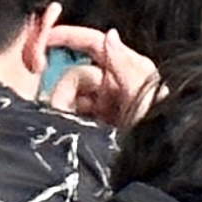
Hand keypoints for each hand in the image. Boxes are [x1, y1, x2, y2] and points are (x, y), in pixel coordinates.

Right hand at [41, 22, 162, 126]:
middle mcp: (115, 85)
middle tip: (59, 111)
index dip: (69, 36)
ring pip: (70, 97)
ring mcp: (104, 106)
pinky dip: (65, 120)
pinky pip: (71, 116)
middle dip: (64, 92)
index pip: (94, 43)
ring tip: (70, 127)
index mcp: (128, 70)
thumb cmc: (156, 129)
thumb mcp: (142, 94)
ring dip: (63, 109)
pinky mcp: (95, 126)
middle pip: (76, 75)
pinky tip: (70, 131)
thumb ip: (123, 63)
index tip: (45, 39)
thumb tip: (109, 34)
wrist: (153, 167)